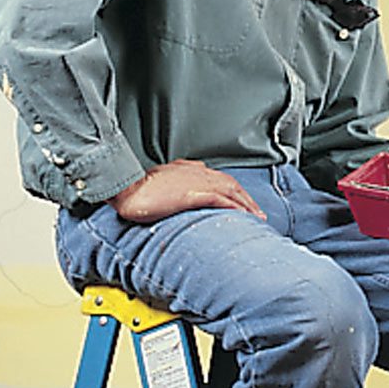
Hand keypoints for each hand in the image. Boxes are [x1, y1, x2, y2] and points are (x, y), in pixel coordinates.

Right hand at [110, 159, 265, 223]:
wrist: (129, 190)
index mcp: (192, 169)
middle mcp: (198, 173)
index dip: (236, 192)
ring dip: (247, 205)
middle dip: (248, 199)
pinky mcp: (194, 194)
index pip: (222, 180)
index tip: (245, 204)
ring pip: (231, 191)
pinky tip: (243, 215)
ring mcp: (197, 183)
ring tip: (257, 217)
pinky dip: (235, 206)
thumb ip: (179, 179)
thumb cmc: (141, 187)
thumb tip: (188, 180)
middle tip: (259, 214)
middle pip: (232, 185)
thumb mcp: (164, 179)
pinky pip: (221, 199)